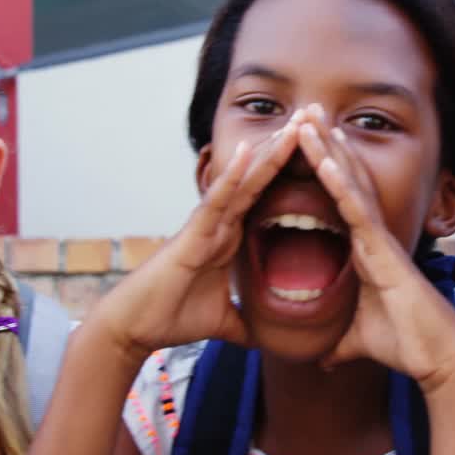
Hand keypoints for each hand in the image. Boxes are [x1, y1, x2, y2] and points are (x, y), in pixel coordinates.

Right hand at [93, 110, 307, 360]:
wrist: (133, 328)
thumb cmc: (172, 318)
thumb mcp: (227, 322)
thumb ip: (249, 321)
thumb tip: (274, 338)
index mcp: (230, 236)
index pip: (268, 196)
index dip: (292, 172)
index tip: (320, 149)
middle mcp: (220, 223)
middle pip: (260, 177)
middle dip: (287, 148)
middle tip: (314, 116)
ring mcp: (205, 225)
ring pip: (243, 180)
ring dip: (268, 151)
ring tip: (295, 123)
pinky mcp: (191, 235)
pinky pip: (215, 201)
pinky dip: (230, 176)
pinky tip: (246, 151)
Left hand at [295, 107, 454, 394]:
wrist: (438, 359)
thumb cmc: (406, 345)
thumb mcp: (358, 341)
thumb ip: (340, 343)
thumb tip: (323, 357)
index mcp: (365, 249)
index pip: (338, 200)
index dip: (324, 169)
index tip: (304, 141)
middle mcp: (373, 236)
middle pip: (345, 179)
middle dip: (325, 143)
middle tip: (305, 109)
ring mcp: (380, 239)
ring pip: (351, 184)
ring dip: (329, 150)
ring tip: (308, 118)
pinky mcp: (385, 252)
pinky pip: (358, 211)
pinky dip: (341, 184)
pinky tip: (325, 159)